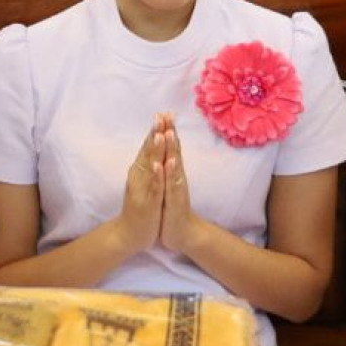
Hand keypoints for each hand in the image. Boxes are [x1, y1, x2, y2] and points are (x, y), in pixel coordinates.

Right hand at [115, 116, 169, 251]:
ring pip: (149, 166)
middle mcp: (139, 176)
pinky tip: (159, 165)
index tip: (164, 113)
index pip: (150, 146)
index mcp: (141, 171)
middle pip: (148, 151)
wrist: (129, 234)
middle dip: (155, 133)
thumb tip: (151, 149)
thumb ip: (147, 165)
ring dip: (154, 150)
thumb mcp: (145, 182)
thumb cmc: (140, 207)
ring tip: (159, 134)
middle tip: (160, 115)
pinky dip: (155, 176)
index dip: (157, 130)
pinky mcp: (145, 202)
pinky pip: (152, 187)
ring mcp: (142, 189)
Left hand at [156, 121, 196, 254]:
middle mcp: (176, 177)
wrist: (182, 233)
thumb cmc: (172, 208)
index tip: (163, 113)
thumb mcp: (168, 185)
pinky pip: (170, 186)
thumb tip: (167, 154)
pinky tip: (164, 164)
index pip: (170, 148)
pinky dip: (167, 174)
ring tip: (168, 133)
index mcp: (172, 173)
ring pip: (173, 165)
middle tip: (167, 114)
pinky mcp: (174, 201)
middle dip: (170, 133)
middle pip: (174, 151)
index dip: (167, 131)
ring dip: (171, 149)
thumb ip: (168, 169)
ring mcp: (176, 188)